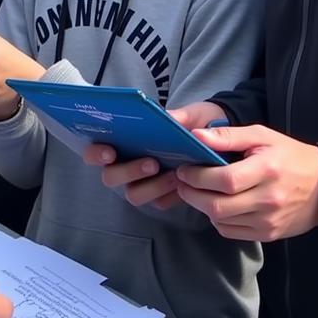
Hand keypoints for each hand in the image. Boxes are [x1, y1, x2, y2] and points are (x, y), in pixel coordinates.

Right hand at [84, 101, 225, 209]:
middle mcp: (125, 164)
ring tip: (174, 175)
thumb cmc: (195, 123)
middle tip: (151, 163)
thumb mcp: (192, 114)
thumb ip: (180, 115)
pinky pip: (158, 203)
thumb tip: (168, 118)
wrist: (222, 141)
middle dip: (128, 171)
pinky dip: (168, 195)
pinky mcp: (160, 197)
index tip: (109, 151)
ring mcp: (141, 183)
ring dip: (151, 186)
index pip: (95, 150)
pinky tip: (183, 184)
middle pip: (110, 177)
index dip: (96, 153)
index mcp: (121, 141)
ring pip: (133, 194)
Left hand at [174, 125, 317, 241]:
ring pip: (221, 221)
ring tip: (197, 191)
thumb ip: (228, 135)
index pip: (225, 180)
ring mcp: (268, 221)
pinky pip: (231, 232)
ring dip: (202, 207)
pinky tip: (218, 204)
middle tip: (182, 182)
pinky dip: (218, 219)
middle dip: (192, 194)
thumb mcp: (262, 136)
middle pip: (218, 205)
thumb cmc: (289, 156)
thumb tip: (196, 135)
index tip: (183, 169)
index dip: (197, 176)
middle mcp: (268, 199)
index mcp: (267, 170)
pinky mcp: (268, 234)